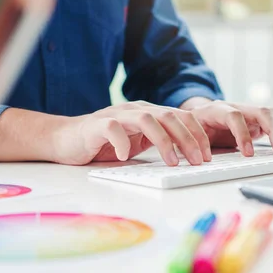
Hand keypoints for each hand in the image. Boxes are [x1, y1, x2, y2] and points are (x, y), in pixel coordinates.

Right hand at [51, 101, 211, 165]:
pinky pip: (113, 128)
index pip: (181, 117)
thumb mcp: (137, 144)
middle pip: (170, 117)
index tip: (207, 155)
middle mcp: (136, 110)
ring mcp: (117, 115)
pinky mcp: (97, 124)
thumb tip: (188, 158)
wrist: (65, 139)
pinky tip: (124, 156)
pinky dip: (122, 142)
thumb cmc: (103, 144)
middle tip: (197, 161)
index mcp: (149, 114)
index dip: (198, 134)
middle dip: (188, 139)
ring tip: (171, 162)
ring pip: (148, 119)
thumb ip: (158, 143)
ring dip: (164, 141)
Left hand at [181, 99, 272, 155]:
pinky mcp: (255, 122)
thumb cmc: (191, 129)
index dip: (243, 134)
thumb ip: (196, 145)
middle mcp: (235, 108)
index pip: (234, 116)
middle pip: (261, 111)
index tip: (248, 154)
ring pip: (271, 115)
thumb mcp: (189, 136)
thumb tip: (200, 161)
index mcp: (215, 110)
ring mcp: (247, 113)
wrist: (194, 119)